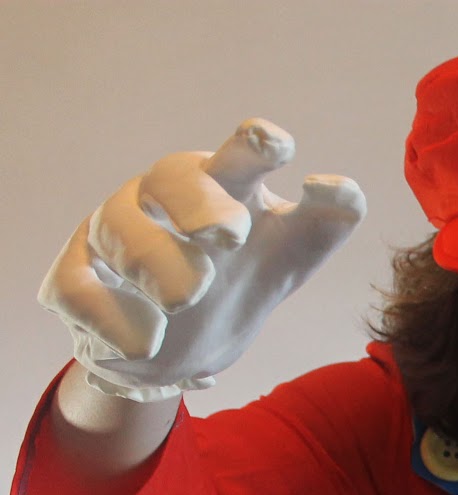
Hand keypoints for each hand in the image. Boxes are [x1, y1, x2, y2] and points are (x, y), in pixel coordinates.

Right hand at [38, 120, 365, 400]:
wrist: (186, 347)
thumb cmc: (244, 278)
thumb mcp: (296, 252)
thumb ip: (332, 218)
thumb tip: (341, 189)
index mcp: (221, 188)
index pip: (236, 157)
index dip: (252, 145)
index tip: (277, 144)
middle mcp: (161, 199)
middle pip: (171, 177)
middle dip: (201, 202)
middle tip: (232, 236)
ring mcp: (112, 234)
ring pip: (121, 231)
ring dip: (158, 264)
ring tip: (189, 300)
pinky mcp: (75, 279)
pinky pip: (78, 290)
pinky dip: (112, 317)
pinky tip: (146, 342)